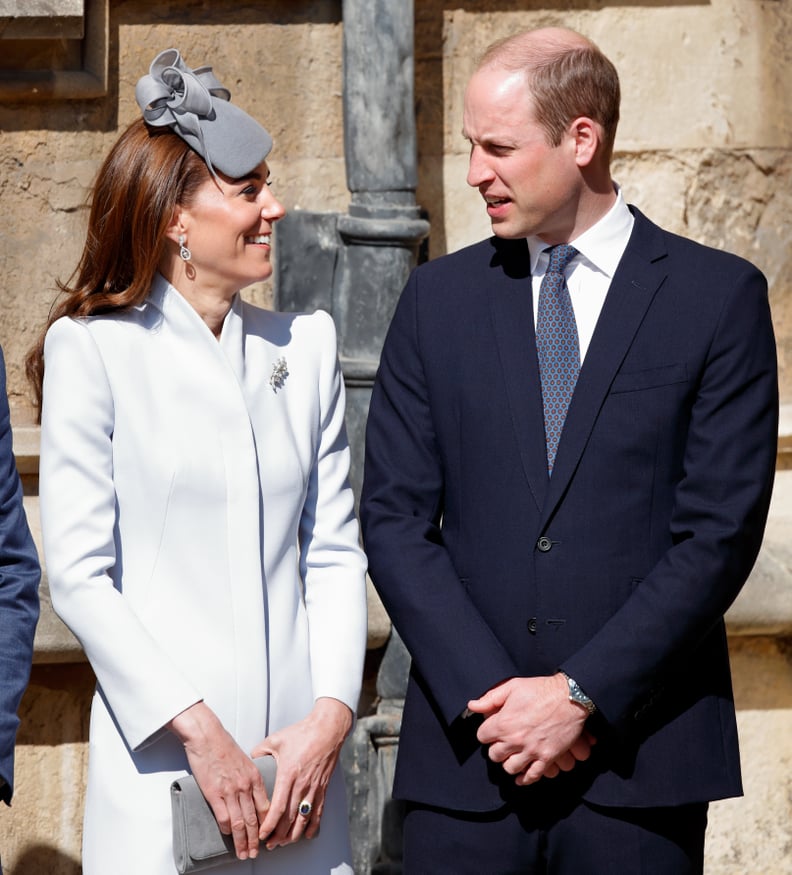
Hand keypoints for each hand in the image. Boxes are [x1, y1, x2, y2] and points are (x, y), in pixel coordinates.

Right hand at [168, 702, 269, 861]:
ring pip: (240, 823)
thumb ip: (248, 776)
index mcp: (255, 777)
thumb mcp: (244, 760)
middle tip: (256, 852)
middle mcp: (246, 786)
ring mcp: (231, 791)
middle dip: (256, 839)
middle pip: (255, 819)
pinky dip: (227, 830)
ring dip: (243, 841)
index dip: (267, 824)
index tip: (267, 835)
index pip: (265, 807)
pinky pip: (224, 817)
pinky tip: (228, 836)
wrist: (207, 736)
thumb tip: (250, 790)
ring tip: (243, 853)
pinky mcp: (215, 793)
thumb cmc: (223, 745)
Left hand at [252, 697, 352, 848]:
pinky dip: (312, 827)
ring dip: (293, 835)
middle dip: (278, 835)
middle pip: (290, 818)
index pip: (278, 807)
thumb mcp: (276, 739)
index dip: (270, 824)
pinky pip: (318, 812)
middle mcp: (302, 784)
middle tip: (269, 844)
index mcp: (288, 774)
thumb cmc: (302, 733)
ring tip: (283, 843)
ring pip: (304, 819)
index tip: (262, 834)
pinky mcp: (323, 787)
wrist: (327, 729)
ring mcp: (314, 788)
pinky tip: (306, 835)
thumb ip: (260, 750)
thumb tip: (250, 758)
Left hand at [466, 674, 594, 784]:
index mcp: (504, 722)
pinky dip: (524, 779)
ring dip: (509, 762)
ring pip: (510, 768)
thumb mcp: (512, 687)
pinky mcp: (547, 758)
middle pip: (494, 755)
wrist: (570, 697)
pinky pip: (532, 776)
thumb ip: (490, 698)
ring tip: (512, 755)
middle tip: (502, 743)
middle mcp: (515, 740)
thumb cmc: (540, 689)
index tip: (492, 730)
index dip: (486, 732)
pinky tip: (521, 777)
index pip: (482, 737)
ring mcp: (532, 751)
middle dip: (496, 748)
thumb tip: (472, 706)